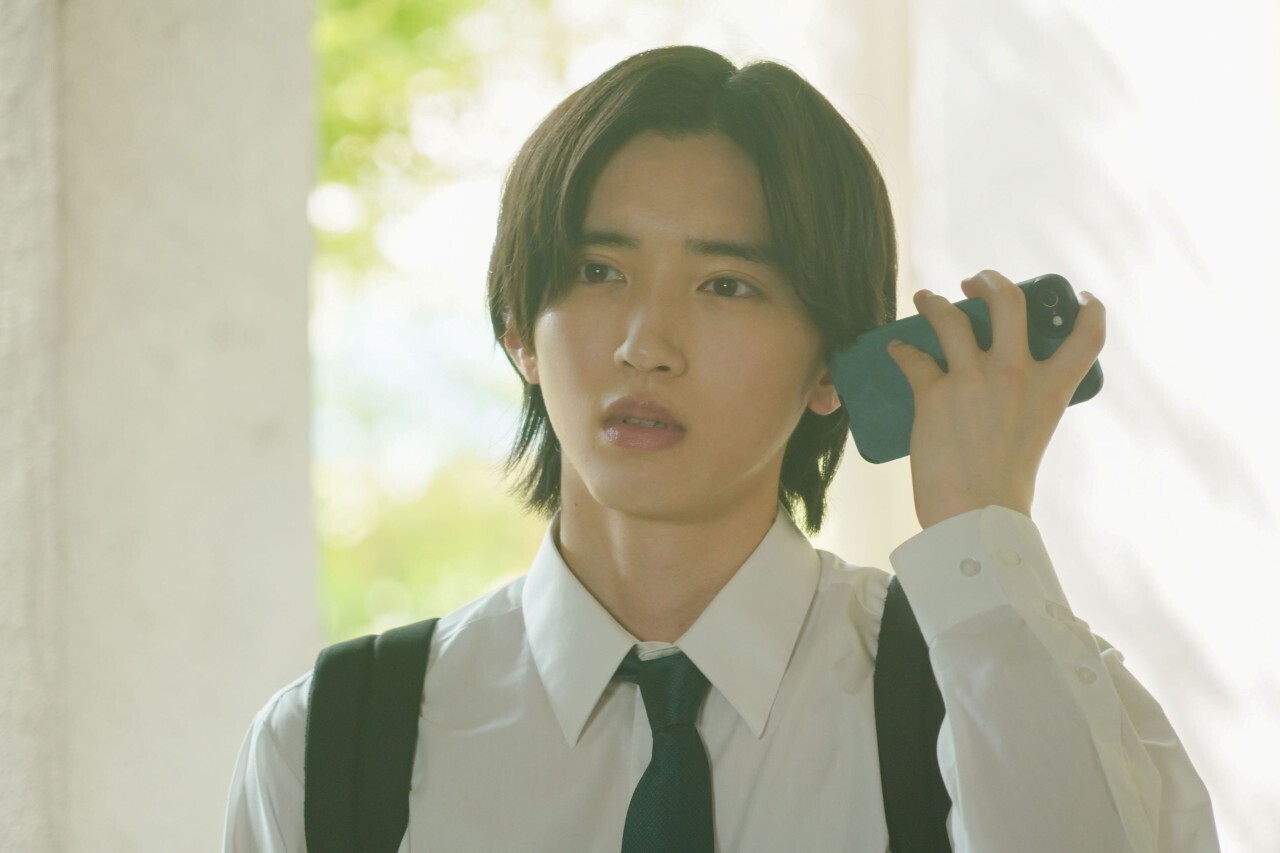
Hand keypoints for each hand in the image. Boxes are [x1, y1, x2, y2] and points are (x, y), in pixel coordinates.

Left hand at [885, 270, 1105, 528]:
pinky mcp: (934, 394)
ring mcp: (973, 380)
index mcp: (1051, 390)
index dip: (1089, 310)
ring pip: (950, 317)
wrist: (975, 518)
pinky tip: (894, 348)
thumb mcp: (1032, 435)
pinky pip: (912, 357)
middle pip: (1008, 302)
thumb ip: (1024, 404)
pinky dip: (900, 349)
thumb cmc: (1003, 488)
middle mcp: (1016, 375)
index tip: (1078, 297)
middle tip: (974, 283)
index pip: (1088, 337)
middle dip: (990, 282)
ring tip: (925, 299)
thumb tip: (997, 387)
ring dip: (933, 302)